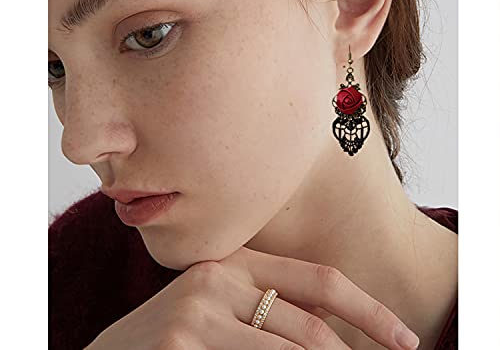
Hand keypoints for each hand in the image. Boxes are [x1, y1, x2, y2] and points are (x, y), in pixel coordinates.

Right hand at [85, 246, 418, 348]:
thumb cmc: (173, 341)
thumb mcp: (222, 313)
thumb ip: (269, 315)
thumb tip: (337, 343)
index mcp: (234, 261)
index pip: (318, 281)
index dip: (368, 310)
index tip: (407, 338)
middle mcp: (216, 279)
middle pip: (311, 331)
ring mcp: (195, 314)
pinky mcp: (180, 345)